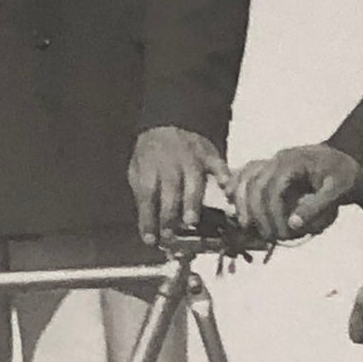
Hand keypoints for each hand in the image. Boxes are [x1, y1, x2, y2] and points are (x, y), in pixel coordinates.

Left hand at [128, 127, 229, 245]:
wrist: (170, 122)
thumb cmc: (152, 155)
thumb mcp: (138, 171)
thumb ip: (143, 194)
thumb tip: (148, 224)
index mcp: (149, 167)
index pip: (147, 195)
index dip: (148, 218)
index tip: (150, 239)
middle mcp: (170, 162)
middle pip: (170, 189)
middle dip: (169, 212)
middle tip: (170, 233)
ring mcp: (191, 157)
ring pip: (193, 179)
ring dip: (192, 200)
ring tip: (192, 221)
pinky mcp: (209, 153)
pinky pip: (217, 163)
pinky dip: (222, 174)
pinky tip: (224, 186)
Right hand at [227, 145, 362, 242]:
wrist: (349, 160)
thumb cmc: (345, 175)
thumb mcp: (338, 191)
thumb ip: (317, 207)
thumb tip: (292, 225)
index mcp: (295, 161)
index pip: (272, 187)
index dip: (272, 213)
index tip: (281, 233)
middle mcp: (279, 157)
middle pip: (254, 184)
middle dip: (256, 212)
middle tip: (266, 235)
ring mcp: (273, 160)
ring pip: (246, 177)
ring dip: (241, 201)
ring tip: (245, 224)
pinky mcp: (270, 166)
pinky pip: (246, 173)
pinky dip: (236, 185)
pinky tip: (229, 197)